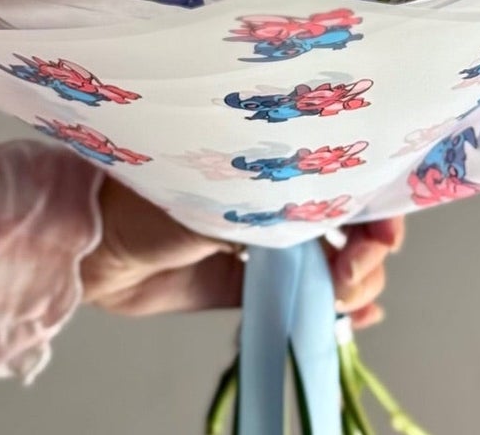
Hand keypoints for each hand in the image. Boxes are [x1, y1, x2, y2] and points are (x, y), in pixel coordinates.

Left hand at [80, 178, 404, 326]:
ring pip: (330, 263)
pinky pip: (300, 298)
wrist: (97, 243)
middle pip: (348, 224)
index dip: (375, 206)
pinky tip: (357, 318)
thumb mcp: (237, 189)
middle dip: (368, 251)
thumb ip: (294, 205)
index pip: (347, 177)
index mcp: (277, 160)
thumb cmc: (161, 193)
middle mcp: (277, 197)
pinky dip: (331, 308)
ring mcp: (264, 243)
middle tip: (353, 272)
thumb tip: (349, 227)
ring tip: (349, 300)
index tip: (382, 234)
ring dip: (355, 283)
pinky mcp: (245, 284)